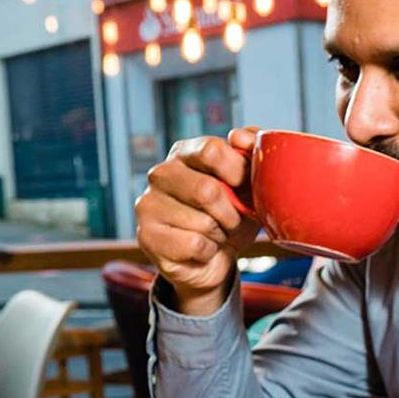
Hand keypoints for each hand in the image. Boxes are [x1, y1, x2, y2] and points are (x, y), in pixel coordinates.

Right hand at [135, 126, 263, 315]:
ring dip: (222, 235)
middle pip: (207, 190)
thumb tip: (240, 137)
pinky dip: (209, 251)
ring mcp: (148, 203)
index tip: (245, 188)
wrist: (214, 260)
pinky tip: (202, 249)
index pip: (212, 150)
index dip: (238, 172)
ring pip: (203, 222)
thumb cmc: (231, 215)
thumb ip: (252, 152)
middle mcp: (161, 173)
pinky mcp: (146, 236)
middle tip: (233, 220)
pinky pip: (194, 245)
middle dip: (232, 213)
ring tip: (216, 234)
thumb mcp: (250, 184)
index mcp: (185, 153)